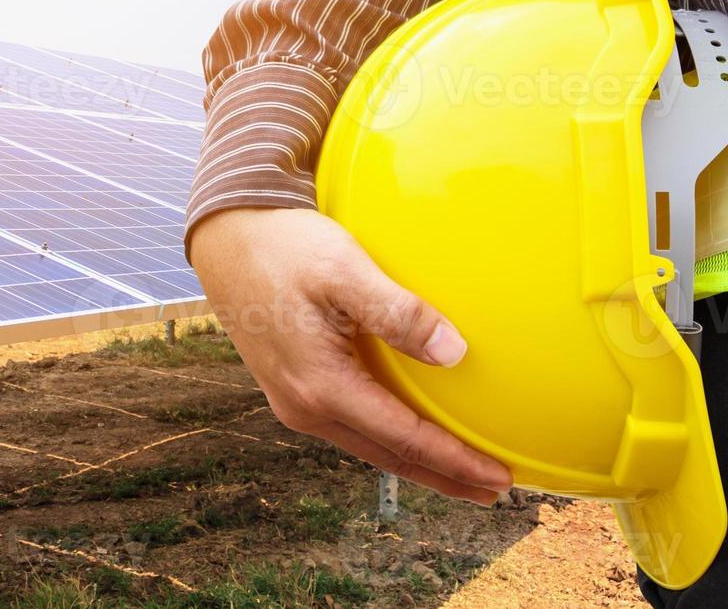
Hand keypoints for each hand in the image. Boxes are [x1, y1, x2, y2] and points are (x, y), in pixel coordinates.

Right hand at [190, 207, 512, 504]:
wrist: (228, 235)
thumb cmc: (285, 246)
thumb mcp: (345, 270)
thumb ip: (399, 312)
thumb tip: (455, 353)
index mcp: (321, 386)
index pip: (404, 438)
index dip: (455, 460)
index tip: (499, 476)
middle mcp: (304, 406)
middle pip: (388, 456)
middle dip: (443, 476)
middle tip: (493, 491)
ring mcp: (294, 400)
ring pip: (369, 445)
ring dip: (416, 461)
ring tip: (460, 469)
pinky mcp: (292, 385)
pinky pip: (351, 425)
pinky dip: (389, 438)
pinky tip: (407, 431)